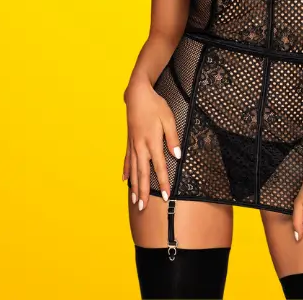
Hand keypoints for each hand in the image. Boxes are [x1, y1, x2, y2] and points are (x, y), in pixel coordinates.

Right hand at [122, 78, 181, 210]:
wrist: (137, 94)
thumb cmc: (155, 105)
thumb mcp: (169, 118)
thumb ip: (173, 138)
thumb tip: (177, 156)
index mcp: (152, 141)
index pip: (159, 167)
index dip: (164, 182)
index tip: (166, 197)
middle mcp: (141, 146)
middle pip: (143, 173)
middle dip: (144, 192)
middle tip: (144, 208)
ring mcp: (133, 144)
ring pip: (134, 170)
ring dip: (135, 186)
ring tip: (135, 201)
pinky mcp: (129, 141)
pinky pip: (127, 160)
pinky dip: (127, 171)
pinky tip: (125, 181)